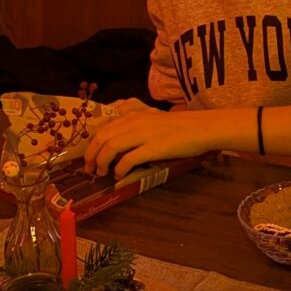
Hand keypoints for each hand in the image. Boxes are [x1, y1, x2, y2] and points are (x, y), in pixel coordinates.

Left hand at [83, 107, 214, 179]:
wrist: (201, 127)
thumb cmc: (179, 125)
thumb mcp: (152, 119)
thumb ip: (135, 125)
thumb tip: (119, 142)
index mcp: (133, 114)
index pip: (103, 128)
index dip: (91, 144)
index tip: (89, 156)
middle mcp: (134, 122)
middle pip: (102, 137)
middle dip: (91, 155)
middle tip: (89, 168)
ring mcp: (143, 134)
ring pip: (110, 147)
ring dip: (101, 162)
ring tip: (101, 173)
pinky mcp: (153, 147)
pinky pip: (128, 159)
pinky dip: (119, 169)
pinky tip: (119, 176)